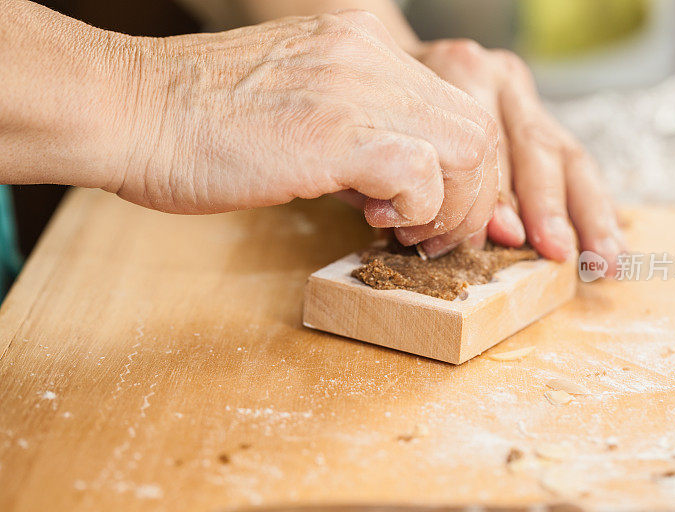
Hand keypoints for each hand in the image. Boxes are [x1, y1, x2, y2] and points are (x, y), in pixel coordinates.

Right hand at [112, 11, 498, 251]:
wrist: (129, 110)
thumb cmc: (198, 122)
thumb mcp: (298, 108)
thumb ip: (355, 134)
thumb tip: (392, 186)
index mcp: (362, 46)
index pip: (455, 106)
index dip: (465, 170)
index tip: (442, 212)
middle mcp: (369, 55)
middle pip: (475, 128)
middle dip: (472, 195)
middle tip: (434, 234)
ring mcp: (356, 88)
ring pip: (466, 148)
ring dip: (450, 207)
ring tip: (406, 232)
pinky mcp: (335, 132)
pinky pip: (419, 173)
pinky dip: (413, 208)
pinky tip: (373, 220)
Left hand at [411, 39, 624, 272]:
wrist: (388, 73)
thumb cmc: (385, 113)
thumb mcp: (396, 139)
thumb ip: (438, 179)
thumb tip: (496, 233)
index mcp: (460, 71)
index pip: (489, 143)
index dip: (499, 197)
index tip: (507, 240)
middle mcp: (498, 76)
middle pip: (536, 146)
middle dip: (549, 205)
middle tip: (558, 250)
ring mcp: (522, 93)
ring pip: (566, 154)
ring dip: (588, 212)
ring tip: (605, 257)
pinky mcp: (536, 112)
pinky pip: (574, 161)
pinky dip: (594, 204)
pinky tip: (611, 239)